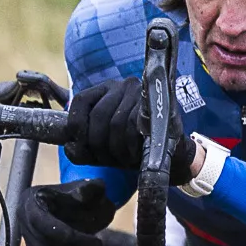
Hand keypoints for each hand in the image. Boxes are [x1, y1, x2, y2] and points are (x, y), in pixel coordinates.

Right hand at [26, 178, 117, 245]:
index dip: (74, 238)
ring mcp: (27, 234)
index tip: (98, 244)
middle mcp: (24, 219)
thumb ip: (91, 188)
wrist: (74, 201)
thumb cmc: (81, 194)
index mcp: (32, 201)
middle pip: (47, 243)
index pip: (48, 226)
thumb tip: (86, 193)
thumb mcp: (89, 187)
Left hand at [60, 74, 198, 182]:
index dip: (76, 124)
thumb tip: (71, 147)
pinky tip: (133, 156)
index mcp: (106, 90)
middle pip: (99, 115)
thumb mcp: (104, 147)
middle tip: (107, 160)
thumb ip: (84, 148)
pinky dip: (130, 146)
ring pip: (116, 122)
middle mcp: (123, 85)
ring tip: (123, 160)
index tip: (78, 144)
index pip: (82, 100)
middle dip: (98, 144)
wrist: (174, 154)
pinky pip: (133, 126)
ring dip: (116, 148)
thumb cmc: (135, 149)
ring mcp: (141, 93)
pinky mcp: (157, 105)